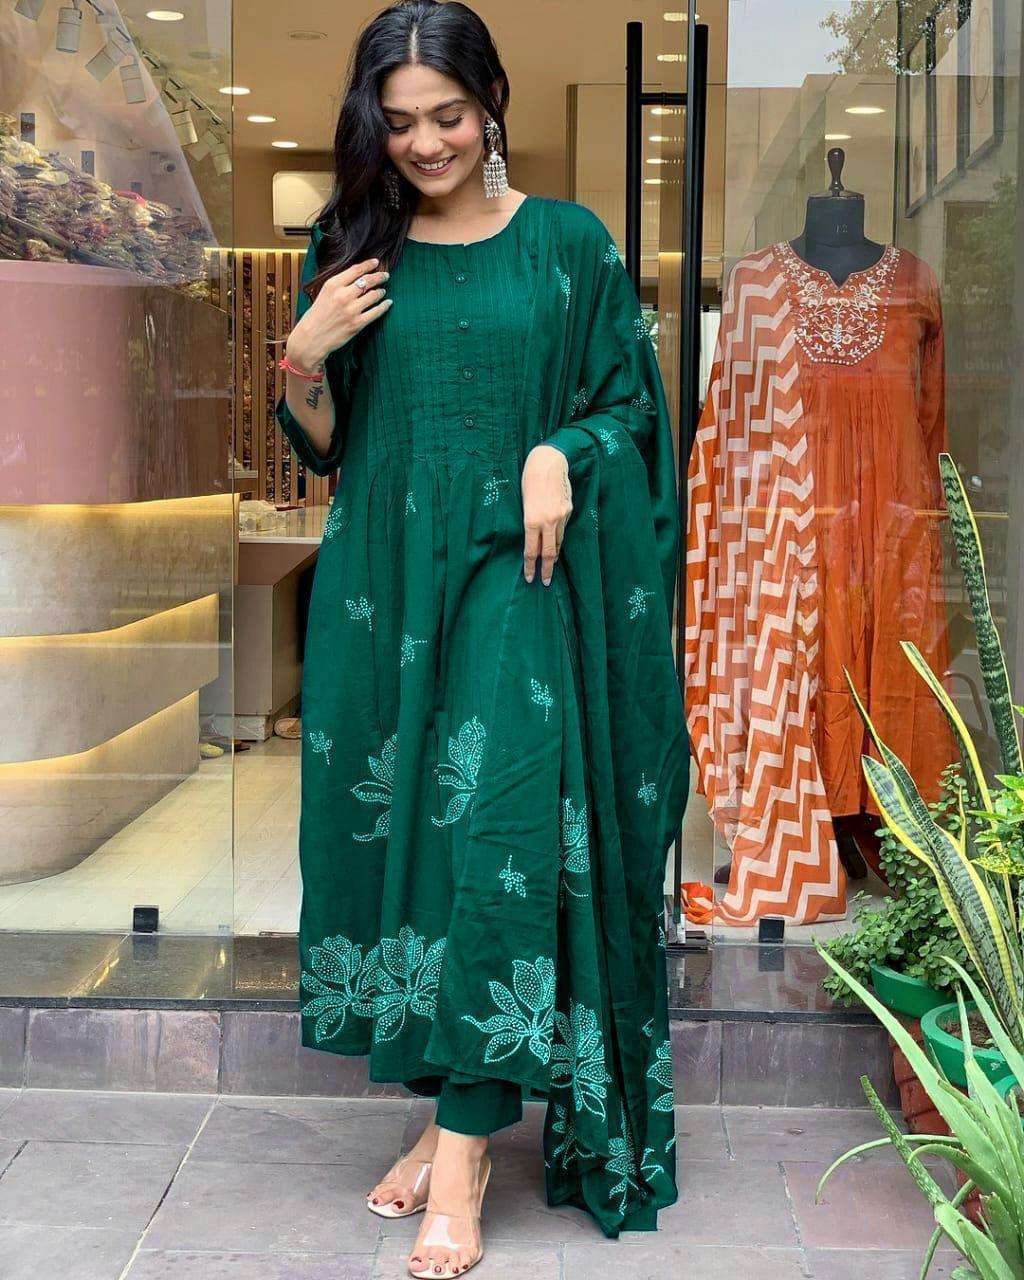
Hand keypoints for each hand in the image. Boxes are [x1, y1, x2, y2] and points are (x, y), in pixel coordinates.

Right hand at [286, 258, 391, 368]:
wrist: (311, 338)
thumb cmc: (316, 316)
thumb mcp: (323, 294)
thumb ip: (339, 285)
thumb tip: (357, 277)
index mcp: (333, 285)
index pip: (356, 270)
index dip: (369, 264)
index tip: (376, 262)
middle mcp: (343, 295)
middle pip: (368, 281)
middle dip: (379, 276)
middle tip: (386, 275)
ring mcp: (351, 310)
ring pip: (374, 295)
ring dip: (381, 292)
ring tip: (383, 291)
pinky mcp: (357, 324)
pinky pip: (376, 312)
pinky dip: (384, 306)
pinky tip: (388, 303)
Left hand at [522, 444, 571, 585]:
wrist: (550, 461)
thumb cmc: (530, 479)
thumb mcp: (524, 503)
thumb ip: (530, 522)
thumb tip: (535, 539)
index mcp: (532, 520)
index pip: (532, 551)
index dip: (531, 567)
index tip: (531, 578)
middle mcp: (548, 521)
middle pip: (550, 553)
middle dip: (547, 569)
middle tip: (546, 581)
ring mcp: (561, 516)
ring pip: (558, 540)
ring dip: (554, 552)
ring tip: (550, 562)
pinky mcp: (569, 510)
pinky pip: (563, 527)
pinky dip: (558, 535)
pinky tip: (555, 537)